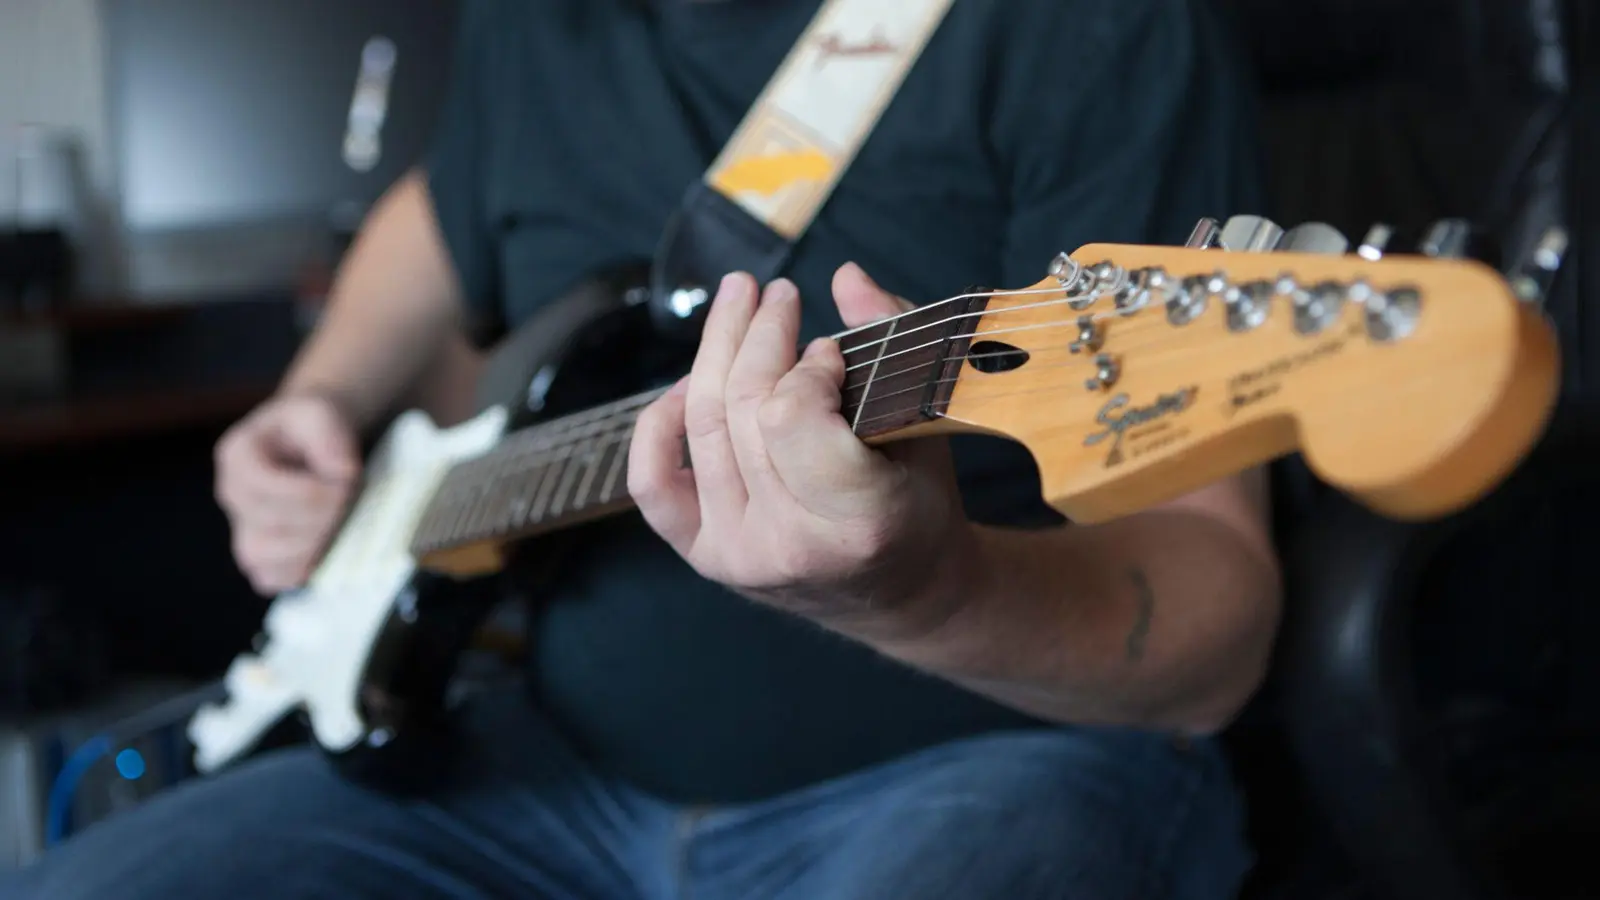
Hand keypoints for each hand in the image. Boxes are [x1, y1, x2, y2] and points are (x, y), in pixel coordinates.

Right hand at [214, 392, 360, 594]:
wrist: (311, 444)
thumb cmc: (313, 428)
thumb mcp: (321, 412)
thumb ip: (329, 436)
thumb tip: (341, 472)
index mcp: (237, 456)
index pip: (262, 486)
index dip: (308, 493)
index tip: (346, 484)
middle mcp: (231, 495)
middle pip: (266, 524)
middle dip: (318, 519)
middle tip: (351, 504)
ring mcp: (241, 527)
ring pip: (259, 557)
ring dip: (309, 547)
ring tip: (339, 526)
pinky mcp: (259, 555)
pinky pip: (268, 578)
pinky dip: (298, 571)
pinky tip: (325, 549)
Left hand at [629, 264, 975, 636]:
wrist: (901, 593)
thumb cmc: (920, 502)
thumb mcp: (927, 424)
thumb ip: (892, 342)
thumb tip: (845, 277)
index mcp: (859, 520)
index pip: (792, 415)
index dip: (806, 366)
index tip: (832, 350)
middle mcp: (789, 546)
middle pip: (743, 408)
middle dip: (760, 334)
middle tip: (779, 294)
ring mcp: (739, 554)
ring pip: (702, 426)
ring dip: (717, 351)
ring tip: (741, 305)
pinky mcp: (706, 556)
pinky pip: (652, 481)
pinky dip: (658, 424)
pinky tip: (686, 383)